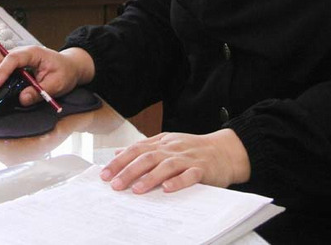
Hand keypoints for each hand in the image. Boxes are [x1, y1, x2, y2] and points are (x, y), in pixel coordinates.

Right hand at [0, 46, 94, 107]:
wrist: (70, 66)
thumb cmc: (65, 71)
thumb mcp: (57, 84)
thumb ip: (40, 91)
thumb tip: (22, 99)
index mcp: (32, 53)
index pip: (13, 59)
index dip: (2, 72)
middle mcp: (21, 54)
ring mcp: (16, 59)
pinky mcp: (15, 67)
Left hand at [101, 129, 250, 192]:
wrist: (225, 150)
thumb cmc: (193, 149)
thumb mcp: (167, 144)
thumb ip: (143, 148)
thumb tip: (118, 153)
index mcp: (162, 142)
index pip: (136, 149)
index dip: (120, 161)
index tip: (105, 174)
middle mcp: (172, 148)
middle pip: (147, 157)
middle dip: (128, 171)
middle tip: (115, 184)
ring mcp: (187, 158)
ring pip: (165, 166)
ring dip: (149, 178)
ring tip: (136, 189)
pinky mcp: (202, 169)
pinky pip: (189, 175)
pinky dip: (178, 181)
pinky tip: (168, 189)